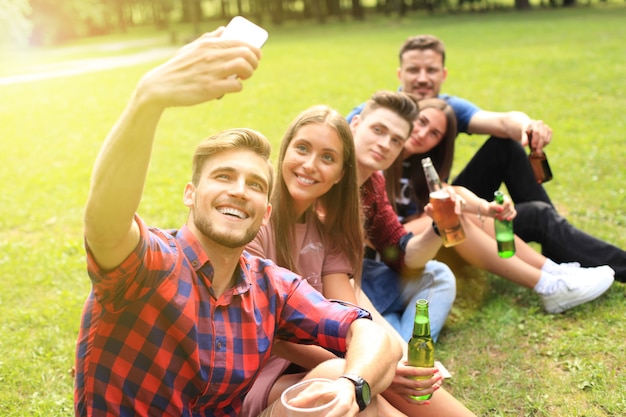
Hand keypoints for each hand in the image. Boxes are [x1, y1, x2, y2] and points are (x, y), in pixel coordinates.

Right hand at [136, 27, 261, 109]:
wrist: (160, 86)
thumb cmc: (178, 68)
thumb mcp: (191, 48)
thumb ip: (209, 39)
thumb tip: (224, 30)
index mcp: (208, 44)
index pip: (240, 42)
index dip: (254, 50)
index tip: (256, 57)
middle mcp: (211, 56)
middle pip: (246, 53)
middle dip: (254, 62)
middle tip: (251, 69)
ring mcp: (211, 72)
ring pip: (244, 67)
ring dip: (249, 73)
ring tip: (243, 77)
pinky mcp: (210, 88)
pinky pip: (236, 85)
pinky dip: (237, 87)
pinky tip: (231, 87)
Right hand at [387, 362, 441, 404]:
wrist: (375, 375)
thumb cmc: (387, 365)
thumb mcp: (395, 361)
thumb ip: (407, 362)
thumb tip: (419, 360)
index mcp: (398, 371)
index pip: (415, 372)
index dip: (426, 371)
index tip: (435, 369)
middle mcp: (399, 381)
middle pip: (418, 384)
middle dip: (431, 381)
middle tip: (439, 377)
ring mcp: (399, 389)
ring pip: (416, 393)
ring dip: (428, 391)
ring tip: (437, 386)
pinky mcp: (398, 394)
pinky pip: (410, 401)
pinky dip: (419, 403)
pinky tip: (428, 402)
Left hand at [423, 185, 465, 218]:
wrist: (442, 220)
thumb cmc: (436, 213)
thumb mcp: (431, 212)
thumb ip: (428, 209)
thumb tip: (428, 205)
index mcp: (443, 193)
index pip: (448, 189)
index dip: (451, 193)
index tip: (451, 199)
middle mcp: (450, 195)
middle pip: (454, 193)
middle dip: (455, 196)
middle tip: (454, 201)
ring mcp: (456, 199)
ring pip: (460, 200)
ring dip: (459, 206)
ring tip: (457, 213)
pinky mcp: (461, 204)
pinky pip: (463, 204)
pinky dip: (462, 208)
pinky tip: (459, 213)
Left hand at [487, 195, 515, 220]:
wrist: (490, 211)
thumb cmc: (491, 208)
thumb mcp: (491, 207)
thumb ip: (495, 207)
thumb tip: (501, 209)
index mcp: (504, 198)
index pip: (507, 202)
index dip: (504, 207)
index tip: (499, 211)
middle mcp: (509, 201)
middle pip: (509, 208)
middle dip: (502, 213)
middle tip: (496, 216)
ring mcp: (511, 206)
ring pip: (511, 212)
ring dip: (505, 216)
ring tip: (499, 219)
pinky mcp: (512, 211)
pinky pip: (514, 214)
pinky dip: (511, 217)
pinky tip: (508, 220)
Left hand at [522, 119, 551, 149]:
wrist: (529, 127)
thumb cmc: (526, 131)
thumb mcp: (523, 134)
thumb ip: (524, 139)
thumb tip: (524, 145)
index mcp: (532, 123)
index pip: (536, 132)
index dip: (535, 140)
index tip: (533, 146)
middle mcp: (540, 123)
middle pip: (542, 135)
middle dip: (539, 144)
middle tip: (536, 151)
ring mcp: (545, 126)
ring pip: (546, 137)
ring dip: (543, 145)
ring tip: (538, 150)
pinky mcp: (549, 130)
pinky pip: (549, 138)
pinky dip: (546, 143)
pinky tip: (541, 147)